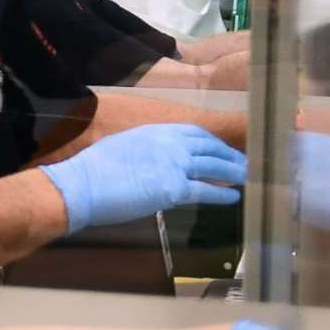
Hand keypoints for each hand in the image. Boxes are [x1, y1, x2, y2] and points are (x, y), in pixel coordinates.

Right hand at [40, 122, 246, 234]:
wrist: (82, 185)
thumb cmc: (93, 169)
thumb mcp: (121, 147)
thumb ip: (144, 150)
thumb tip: (152, 161)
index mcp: (155, 131)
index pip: (194, 133)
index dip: (213, 142)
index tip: (222, 149)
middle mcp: (170, 143)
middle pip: (210, 147)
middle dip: (230, 155)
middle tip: (245, 163)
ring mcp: (175, 164)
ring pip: (215, 166)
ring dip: (234, 172)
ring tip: (246, 178)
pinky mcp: (175, 188)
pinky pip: (206, 190)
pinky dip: (223, 194)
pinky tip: (234, 197)